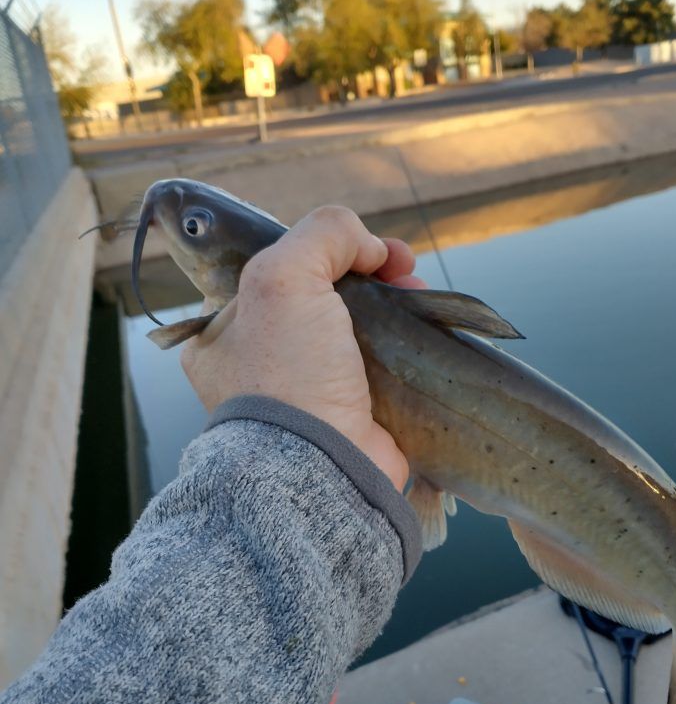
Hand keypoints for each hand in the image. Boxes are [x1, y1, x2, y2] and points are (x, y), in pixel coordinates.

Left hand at [181, 206, 424, 490]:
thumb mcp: (283, 277)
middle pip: (321, 292)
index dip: (323, 247)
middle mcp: (261, 359)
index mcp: (224, 330)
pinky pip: (379, 361)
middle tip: (400, 266)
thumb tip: (370, 246)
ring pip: (355, 323)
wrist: (324, 468)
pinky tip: (422, 326)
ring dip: (391, 299)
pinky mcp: (352, 411)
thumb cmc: (288, 374)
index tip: (363, 245)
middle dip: (367, 270)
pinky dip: (404, 340)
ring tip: (417, 292)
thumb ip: (321, 235)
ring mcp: (308, 388)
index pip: (275, 269)